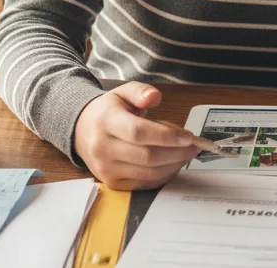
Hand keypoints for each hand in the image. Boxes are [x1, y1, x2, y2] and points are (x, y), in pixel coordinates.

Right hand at [73, 82, 200, 189]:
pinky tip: (173, 163)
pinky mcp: (112, 183)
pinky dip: (164, 175)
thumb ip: (140, 91)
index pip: (138, 133)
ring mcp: (106, 169)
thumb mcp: (122, 92)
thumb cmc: (108, 111)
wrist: (82, 131)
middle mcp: (103, 148)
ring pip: (149, 173)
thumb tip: (154, 97)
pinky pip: (145, 183)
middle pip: (147, 156)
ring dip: (174, 165)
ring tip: (187, 153)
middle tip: (195, 145)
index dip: (166, 136)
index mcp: (106, 122)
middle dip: (177, 152)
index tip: (188, 136)